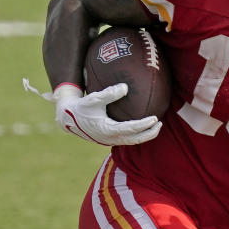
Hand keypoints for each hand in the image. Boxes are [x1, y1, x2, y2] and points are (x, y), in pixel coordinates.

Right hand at [26, 80, 161, 145]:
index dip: (144, 125)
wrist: (68, 119)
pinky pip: (127, 138)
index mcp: (108, 130)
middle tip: (160, 123)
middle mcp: (110, 138)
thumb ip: (109, 93)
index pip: (131, 129)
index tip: (155, 118)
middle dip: (150, 133)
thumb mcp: (93, 98)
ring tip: (156, 125)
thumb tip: (125, 87)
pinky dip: (137, 134)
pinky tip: (143, 125)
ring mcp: (110, 140)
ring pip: (132, 141)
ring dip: (145, 135)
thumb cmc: (82, 107)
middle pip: (135, 139)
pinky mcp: (109, 139)